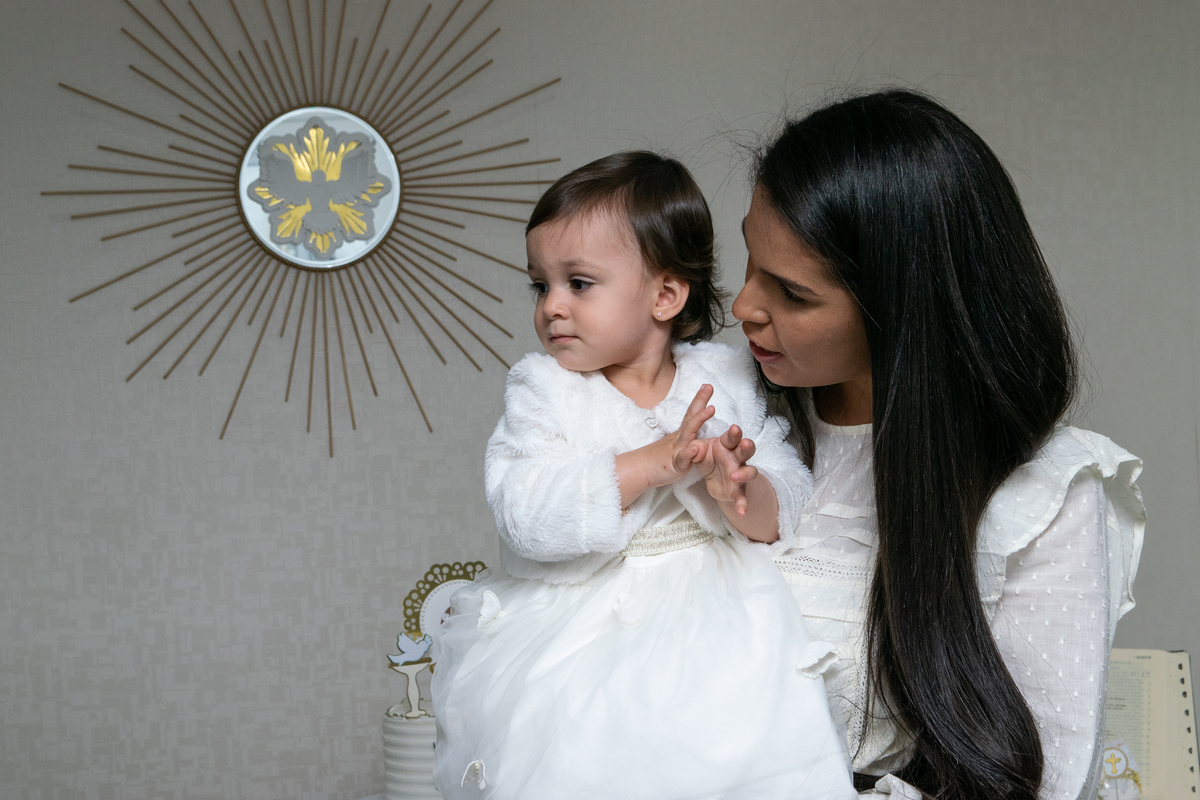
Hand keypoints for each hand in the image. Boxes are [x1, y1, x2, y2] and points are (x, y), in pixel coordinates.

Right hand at [614, 385, 714, 507]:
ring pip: (689, 432)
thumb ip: (687, 439)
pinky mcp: (676, 464)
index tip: (707, 385)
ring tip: (711, 408)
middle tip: (709, 386)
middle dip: (700, 401)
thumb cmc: (660, 458)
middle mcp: (680, 437)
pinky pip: (682, 458)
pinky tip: (694, 447)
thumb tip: (698, 431)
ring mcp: (677, 449)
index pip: (691, 413)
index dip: (699, 400)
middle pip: (690, 416)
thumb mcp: (677, 446)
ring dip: (699, 419)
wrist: (641, 470)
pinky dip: (688, 452)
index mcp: (681, 434)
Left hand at [694, 424, 758, 516]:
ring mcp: (740, 474)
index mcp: (726, 446)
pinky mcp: (737, 490)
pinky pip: (742, 497)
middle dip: (747, 446)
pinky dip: (743, 504)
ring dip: (745, 473)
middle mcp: (736, 458)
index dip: (734, 433)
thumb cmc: (708, 459)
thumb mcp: (698, 453)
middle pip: (746, 451)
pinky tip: (742, 512)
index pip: (732, 437)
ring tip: (734, 476)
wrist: (711, 478)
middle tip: (745, 443)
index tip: (733, 428)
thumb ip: (694, 450)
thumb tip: (692, 448)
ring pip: (750, 471)